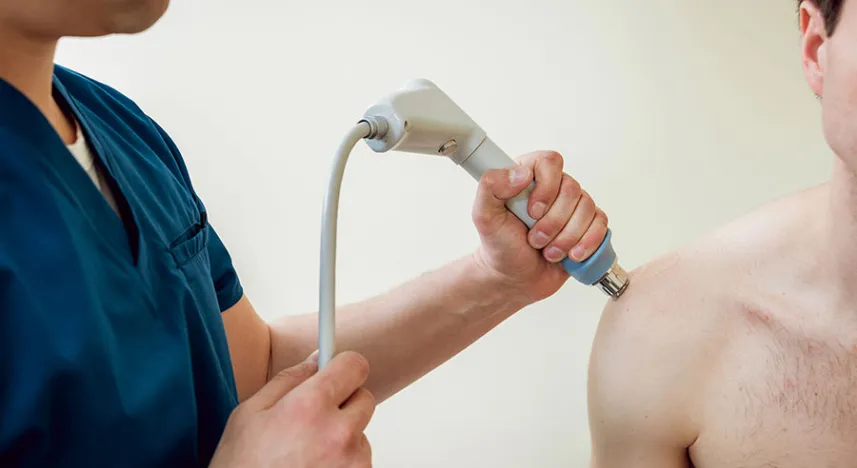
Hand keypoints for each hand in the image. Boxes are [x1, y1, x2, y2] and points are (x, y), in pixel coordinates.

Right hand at [209, 351, 375, 467]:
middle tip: (316, 417)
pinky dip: (344, 461)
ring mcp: (352, 461)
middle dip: (344, 402)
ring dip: (343, 436)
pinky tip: (315, 466)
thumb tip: (315, 360)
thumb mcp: (249, 414)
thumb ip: (288, 380)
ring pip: (361, 432)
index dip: (344, 365)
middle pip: (364, 398)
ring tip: (308, 451)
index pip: (354, 365)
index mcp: (309, 406)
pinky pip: (359, 459)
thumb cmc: (240, 466)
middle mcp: (338, 433)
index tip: (337, 370)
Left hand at [470, 150, 608, 300]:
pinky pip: (601, 225)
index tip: (532, 212)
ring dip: (566, 237)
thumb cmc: (500, 245)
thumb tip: (522, 173)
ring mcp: (573, 206)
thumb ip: (490, 186)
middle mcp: (554, 187)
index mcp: (529, 176)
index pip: (550, 162)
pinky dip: (587, 243)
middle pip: (572, 189)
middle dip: (553, 222)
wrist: (514, 278)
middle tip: (535, 240)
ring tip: (548, 252)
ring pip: (587, 209)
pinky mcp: (587, 225)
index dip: (546, 187)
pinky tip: (571, 255)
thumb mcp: (484, 216)